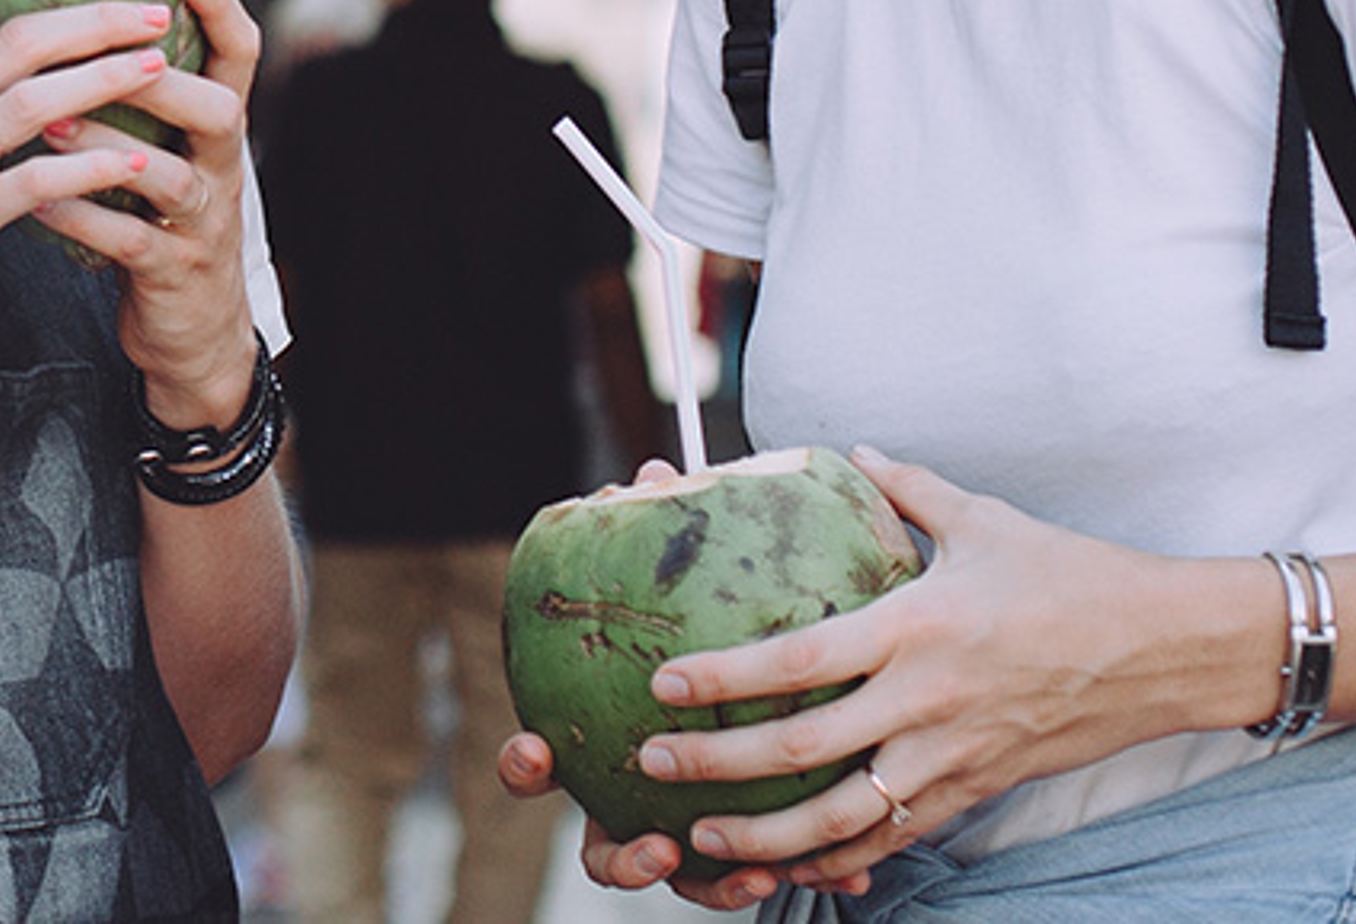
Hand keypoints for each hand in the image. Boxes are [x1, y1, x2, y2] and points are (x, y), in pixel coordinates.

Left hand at [27, 0, 263, 427]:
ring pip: (170, 177)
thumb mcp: (164, 148)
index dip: (223, 7)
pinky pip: (130, 243)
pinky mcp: (171, 274)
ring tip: (49, 121)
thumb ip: (135, 92)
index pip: (240, 54)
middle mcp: (220, 168)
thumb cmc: (158, 218)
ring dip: (108, 145)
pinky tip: (36, 203)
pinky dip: (82, 219)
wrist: (190, 331)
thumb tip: (78, 9)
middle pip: (220, 110)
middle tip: (106, 55)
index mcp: (215, 127)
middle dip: (164, 81)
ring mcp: (200, 224)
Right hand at [491, 456, 857, 908]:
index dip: (527, 765)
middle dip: (621, 857)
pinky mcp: (747, 847)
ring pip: (681, 877)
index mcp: (603, 737)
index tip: (539, 752)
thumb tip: (653, 473)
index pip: (541, 760)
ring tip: (747, 871)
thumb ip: (668, 538)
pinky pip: (757, 872)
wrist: (812, 689)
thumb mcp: (693, 580)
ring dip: (705, 883)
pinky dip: (782, 876)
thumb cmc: (719, 622)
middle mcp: (632, 796)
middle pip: (603, 846)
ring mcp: (683, 827)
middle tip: (656, 842)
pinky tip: (828, 876)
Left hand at [596, 449, 1230, 890]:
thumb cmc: (1074, 576)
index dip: (726, 677)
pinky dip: (841, 855)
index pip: (802, 658)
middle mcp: (929, 698)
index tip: (666, 684)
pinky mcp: (977, 787)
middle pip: (805, 748)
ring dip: (766, 834)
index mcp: (919, 625)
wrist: (1167, 649)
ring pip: (845, 815)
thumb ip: (908, 490)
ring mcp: (954, 753)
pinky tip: (792, 864)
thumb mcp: (986, 521)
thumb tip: (851, 450)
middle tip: (652, 765)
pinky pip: (897, 834)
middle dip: (719, 765)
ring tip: (701, 837)